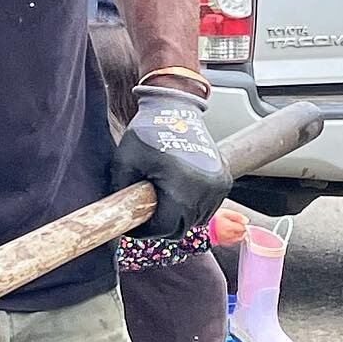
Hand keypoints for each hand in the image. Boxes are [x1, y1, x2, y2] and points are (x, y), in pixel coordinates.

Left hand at [110, 87, 231, 237]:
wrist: (173, 109)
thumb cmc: (147, 133)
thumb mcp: (124, 163)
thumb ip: (121, 193)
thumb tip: (118, 217)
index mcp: (182, 187)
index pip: (165, 228)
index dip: (145, 232)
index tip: (133, 227)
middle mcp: (206, 189)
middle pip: (183, 228)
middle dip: (162, 226)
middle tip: (145, 216)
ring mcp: (218, 185)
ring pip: (197, 219)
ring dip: (179, 217)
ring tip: (161, 202)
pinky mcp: (224, 179)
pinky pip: (208, 207)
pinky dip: (193, 207)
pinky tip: (177, 193)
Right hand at [209, 208, 249, 246]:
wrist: (199, 226)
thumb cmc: (211, 219)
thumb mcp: (224, 212)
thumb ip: (236, 216)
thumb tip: (246, 220)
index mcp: (231, 227)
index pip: (244, 228)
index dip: (243, 224)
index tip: (240, 221)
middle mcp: (230, 235)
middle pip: (242, 234)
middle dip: (241, 230)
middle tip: (237, 224)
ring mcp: (226, 240)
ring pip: (237, 239)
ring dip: (238, 234)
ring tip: (233, 228)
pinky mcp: (221, 242)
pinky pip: (231, 242)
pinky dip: (232, 238)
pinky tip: (228, 234)